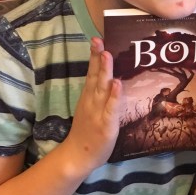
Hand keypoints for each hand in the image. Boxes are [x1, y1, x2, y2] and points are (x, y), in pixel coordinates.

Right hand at [63, 37, 122, 172]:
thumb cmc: (88, 130)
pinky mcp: (106, 124)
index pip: (92, 72)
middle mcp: (92, 101)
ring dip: (105, 71)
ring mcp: (98, 112)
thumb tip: (111, 75)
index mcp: (89, 96)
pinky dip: (114, 96)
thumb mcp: (92, 107)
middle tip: (99, 40)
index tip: (97, 38)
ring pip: (102, 89)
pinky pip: (111, 108)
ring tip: (108, 55)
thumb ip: (100, 92)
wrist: (78, 156)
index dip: (94, 56)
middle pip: (95, 76)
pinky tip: (117, 84)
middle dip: (98, 58)